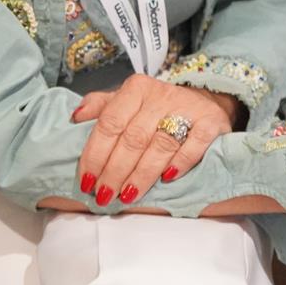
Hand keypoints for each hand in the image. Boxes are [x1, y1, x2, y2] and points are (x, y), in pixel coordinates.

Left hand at [70, 73, 237, 205]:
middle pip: (133, 138)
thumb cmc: (157, 107)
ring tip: (127, 195)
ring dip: (142, 175)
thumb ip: (101, 106)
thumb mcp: (127, 100)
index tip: (86, 180)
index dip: (96, 154)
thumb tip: (75, 117)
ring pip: (160, 145)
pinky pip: (193, 144)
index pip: (110, 123)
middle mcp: (160, 95)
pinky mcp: (210, 122)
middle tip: (104, 195)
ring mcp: (187, 108)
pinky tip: (167, 180)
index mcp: (136, 89)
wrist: (204, 101)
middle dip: (115, 171)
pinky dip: (180, 163)